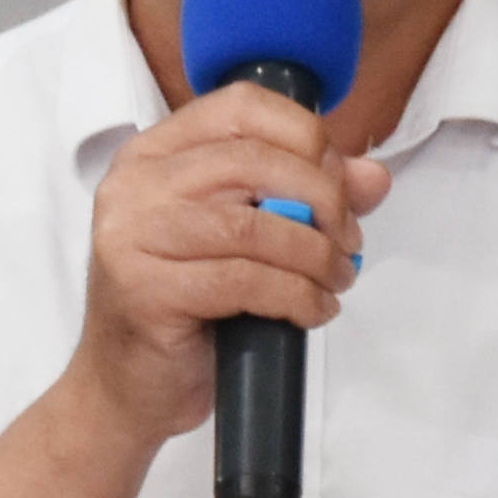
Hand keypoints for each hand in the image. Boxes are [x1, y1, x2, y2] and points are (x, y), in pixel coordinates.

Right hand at [69, 84, 386, 447]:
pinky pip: (245, 281)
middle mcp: (134, 185)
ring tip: (336, 279)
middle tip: (348, 241)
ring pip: (253, 224)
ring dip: (315, 254)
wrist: (125, 389)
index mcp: (154, 154)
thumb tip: (373, 177)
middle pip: (253, 162)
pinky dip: (296, 295)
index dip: (305, 137)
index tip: (340, 184)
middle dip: (322, 199)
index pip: (240, 108)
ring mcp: (132, 236)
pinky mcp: (145, 290)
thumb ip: (305, 197)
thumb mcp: (244, 240)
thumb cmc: (184, 310)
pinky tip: (313, 309)